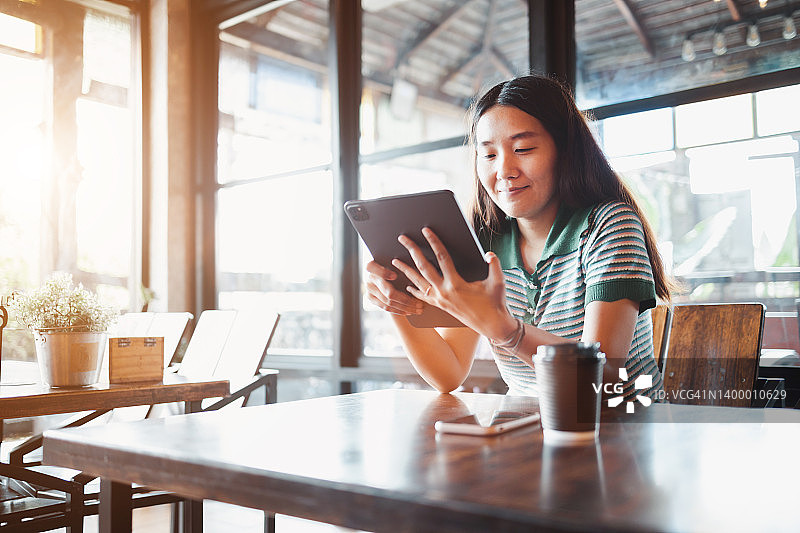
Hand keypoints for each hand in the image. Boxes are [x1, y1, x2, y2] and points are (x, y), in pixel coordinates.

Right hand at [365, 260, 422, 315]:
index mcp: (371, 266)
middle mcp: (369, 279)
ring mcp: (368, 291)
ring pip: (389, 302)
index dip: (384, 273)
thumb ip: (397, 264)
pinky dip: (398, 310)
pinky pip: (385, 307)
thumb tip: (408, 264)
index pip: (373, 268)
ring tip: (417, 308)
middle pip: (388, 292)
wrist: (380, 274)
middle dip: (406, 299)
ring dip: (405, 307)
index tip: (394, 276)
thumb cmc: (392, 266)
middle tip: (419, 303)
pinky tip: (408, 311)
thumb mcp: (392, 262)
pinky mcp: (371, 299)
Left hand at [393, 227, 516, 339]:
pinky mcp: (440, 307)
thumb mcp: (498, 282)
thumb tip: (488, 254)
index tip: (426, 230)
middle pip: (423, 267)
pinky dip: (414, 291)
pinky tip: (407, 286)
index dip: (434, 242)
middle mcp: (444, 291)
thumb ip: (494, 265)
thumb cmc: (495, 303)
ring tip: (395, 261)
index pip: (442, 257)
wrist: (492, 326)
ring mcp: (440, 300)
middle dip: (412, 251)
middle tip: (403, 238)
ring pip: (418, 282)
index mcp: (456, 283)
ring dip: (406, 270)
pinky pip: (423, 297)